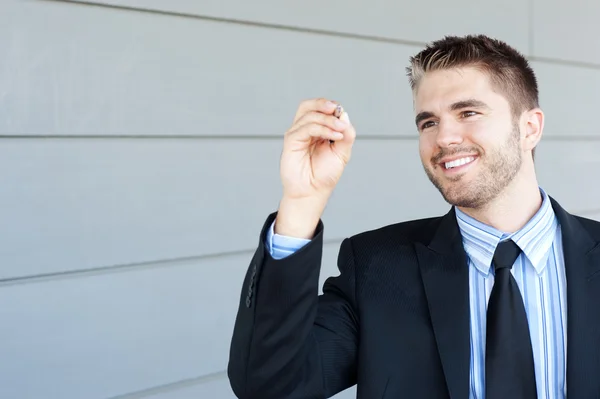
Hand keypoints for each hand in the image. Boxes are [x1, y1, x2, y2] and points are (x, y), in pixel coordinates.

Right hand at [275, 98, 355, 237]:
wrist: (313, 192)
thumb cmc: (324, 175)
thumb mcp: (342, 152)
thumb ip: (346, 134)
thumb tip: (344, 115)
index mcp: (316, 130)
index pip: (320, 109)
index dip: (332, 108)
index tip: (343, 117)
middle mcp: (305, 130)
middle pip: (309, 106)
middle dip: (324, 104)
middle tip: (338, 112)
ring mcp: (297, 135)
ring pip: (309, 115)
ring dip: (328, 120)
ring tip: (340, 130)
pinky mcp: (291, 141)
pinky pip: (306, 128)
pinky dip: (322, 128)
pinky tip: (334, 136)